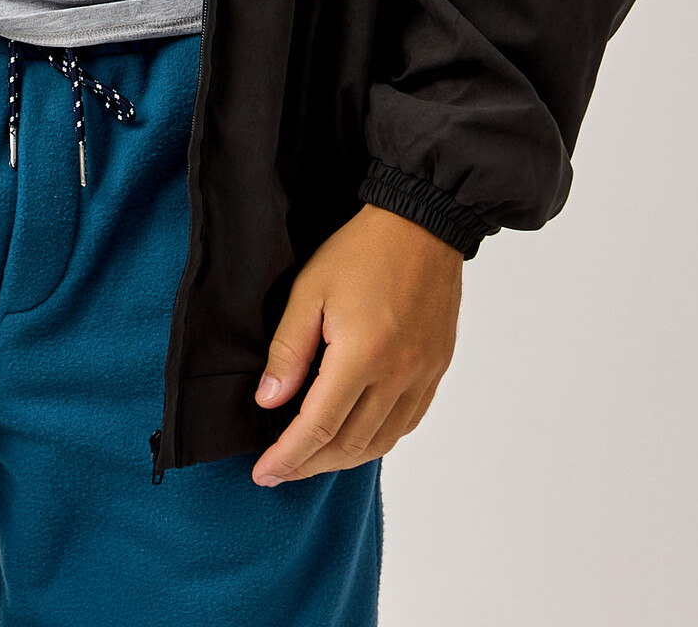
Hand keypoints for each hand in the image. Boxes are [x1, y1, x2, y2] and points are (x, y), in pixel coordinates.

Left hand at [251, 203, 461, 484]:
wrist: (423, 225)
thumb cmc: (361, 250)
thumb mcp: (310, 290)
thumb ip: (288, 349)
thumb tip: (268, 401)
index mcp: (362, 355)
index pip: (318, 427)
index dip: (288, 457)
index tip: (262, 473)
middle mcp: (397, 375)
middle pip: (349, 444)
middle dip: (309, 464)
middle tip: (279, 470)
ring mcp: (422, 376)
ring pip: (380, 442)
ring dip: (343, 458)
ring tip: (310, 459)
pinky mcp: (436, 370)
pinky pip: (406, 423)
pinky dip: (377, 440)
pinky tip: (356, 437)